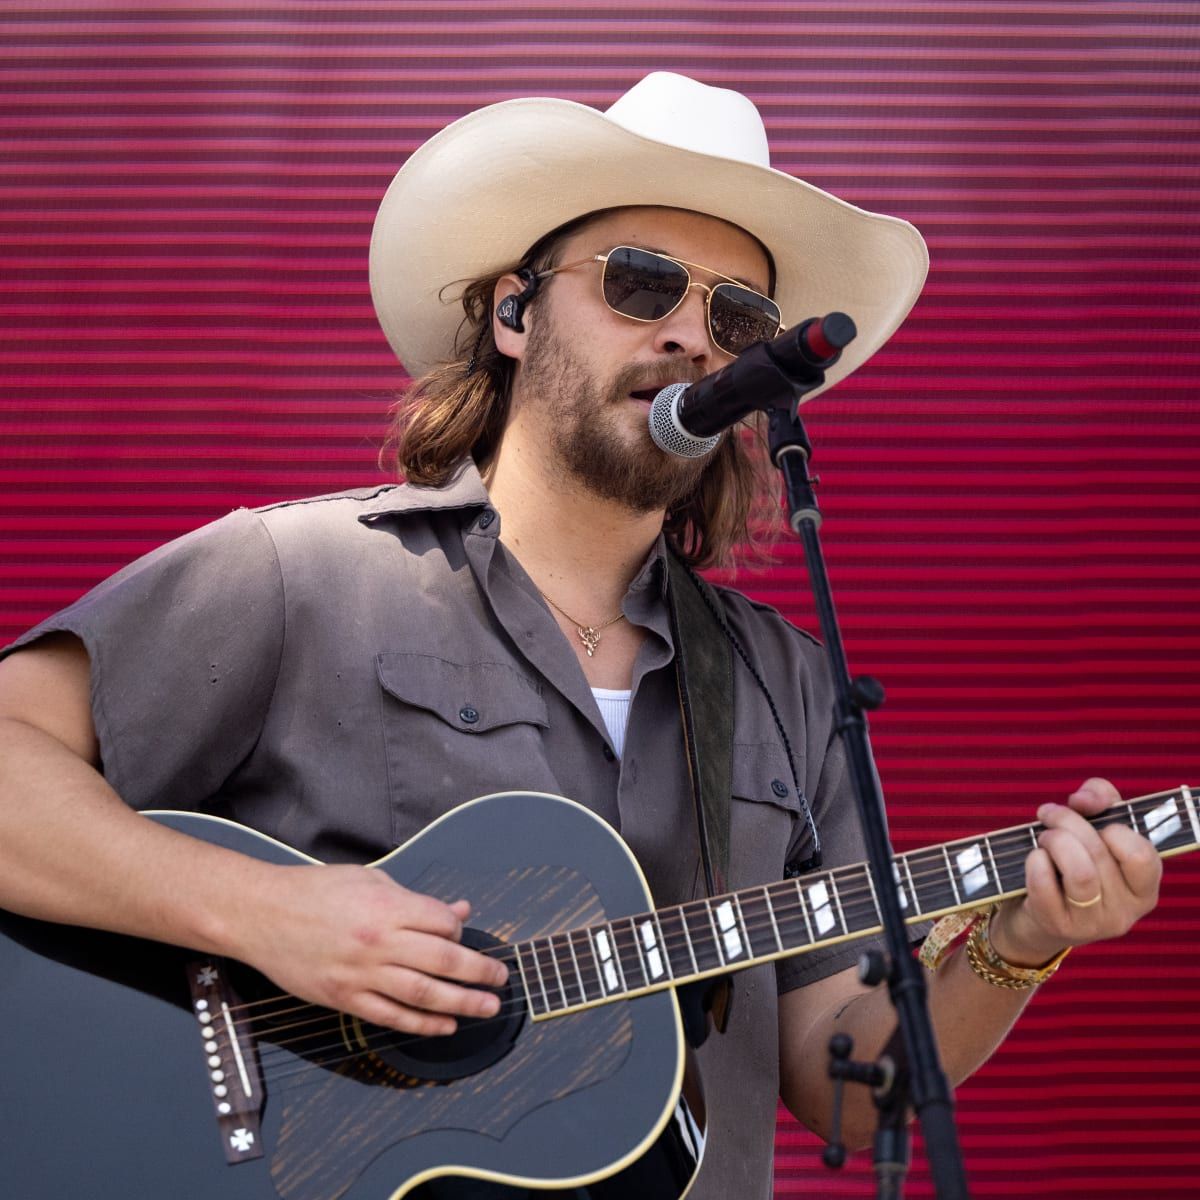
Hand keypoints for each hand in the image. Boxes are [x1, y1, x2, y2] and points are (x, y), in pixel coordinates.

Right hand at [232, 863, 509, 1035]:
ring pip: (423, 994)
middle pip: (443, 960)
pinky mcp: (344, 998)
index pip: (443, 922)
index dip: (461, 928)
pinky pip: (392, 1016)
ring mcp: (361, 974)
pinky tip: (446, 1025)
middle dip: (479, 971)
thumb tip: (460, 909)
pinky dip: (423, 1023)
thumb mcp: (369, 879)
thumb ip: (416, 899)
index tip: (465, 934)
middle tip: (502, 979)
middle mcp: (378, 942)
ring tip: (488, 1006)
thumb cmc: (315, 891)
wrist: (261, 915)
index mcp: (386, 906)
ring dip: (462, 1002)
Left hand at [990, 777, 1161, 967]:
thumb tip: (1085, 799)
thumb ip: (1101, 799)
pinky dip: (1034, 861)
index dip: (1114, 828)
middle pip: (1100, 853)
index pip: (1142, 854)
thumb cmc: (1072, 863)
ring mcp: (1092, 923)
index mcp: (1143, 888)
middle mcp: (1125, 912)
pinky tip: (1033, 858)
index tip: (1093, 820)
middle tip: (1049, 816)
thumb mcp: (1095, 827)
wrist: (1036, 916)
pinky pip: (1045, 884)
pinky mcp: (1057, 926)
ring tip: (1043, 837)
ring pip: (1079, 872)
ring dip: (1054, 840)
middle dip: (1067, 822)